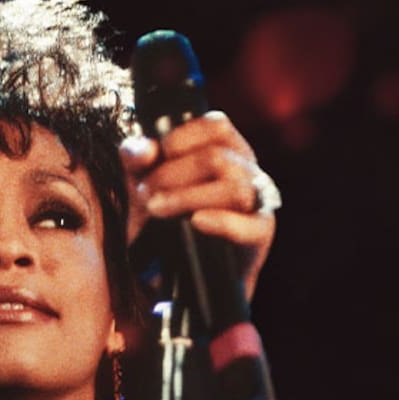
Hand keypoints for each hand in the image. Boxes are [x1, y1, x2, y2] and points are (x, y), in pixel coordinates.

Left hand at [120, 110, 276, 301]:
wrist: (181, 273)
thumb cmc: (166, 221)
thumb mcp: (144, 187)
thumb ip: (138, 162)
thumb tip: (144, 149)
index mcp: (226, 149)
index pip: (216, 126)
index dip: (182, 137)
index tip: (154, 158)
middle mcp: (248, 170)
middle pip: (217, 158)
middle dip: (172, 174)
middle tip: (143, 194)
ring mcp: (259, 202)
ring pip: (234, 187)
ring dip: (187, 197)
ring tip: (157, 209)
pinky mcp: (260, 234)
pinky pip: (251, 225)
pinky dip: (222, 222)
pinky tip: (195, 223)